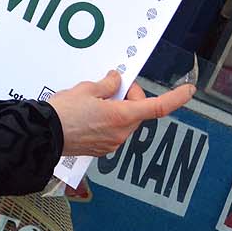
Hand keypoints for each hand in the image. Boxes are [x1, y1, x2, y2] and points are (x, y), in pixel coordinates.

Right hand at [47, 70, 194, 156]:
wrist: (43, 136)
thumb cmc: (62, 113)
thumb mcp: (86, 89)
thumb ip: (108, 85)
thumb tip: (116, 81)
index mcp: (122, 116)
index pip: (158, 107)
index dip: (176, 98)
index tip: (189, 91)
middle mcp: (121, 133)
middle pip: (138, 110)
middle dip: (128, 96)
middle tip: (110, 86)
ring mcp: (111, 143)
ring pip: (125, 120)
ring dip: (116, 108)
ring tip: (92, 102)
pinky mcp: (101, 149)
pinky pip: (112, 131)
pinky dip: (107, 120)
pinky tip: (88, 115)